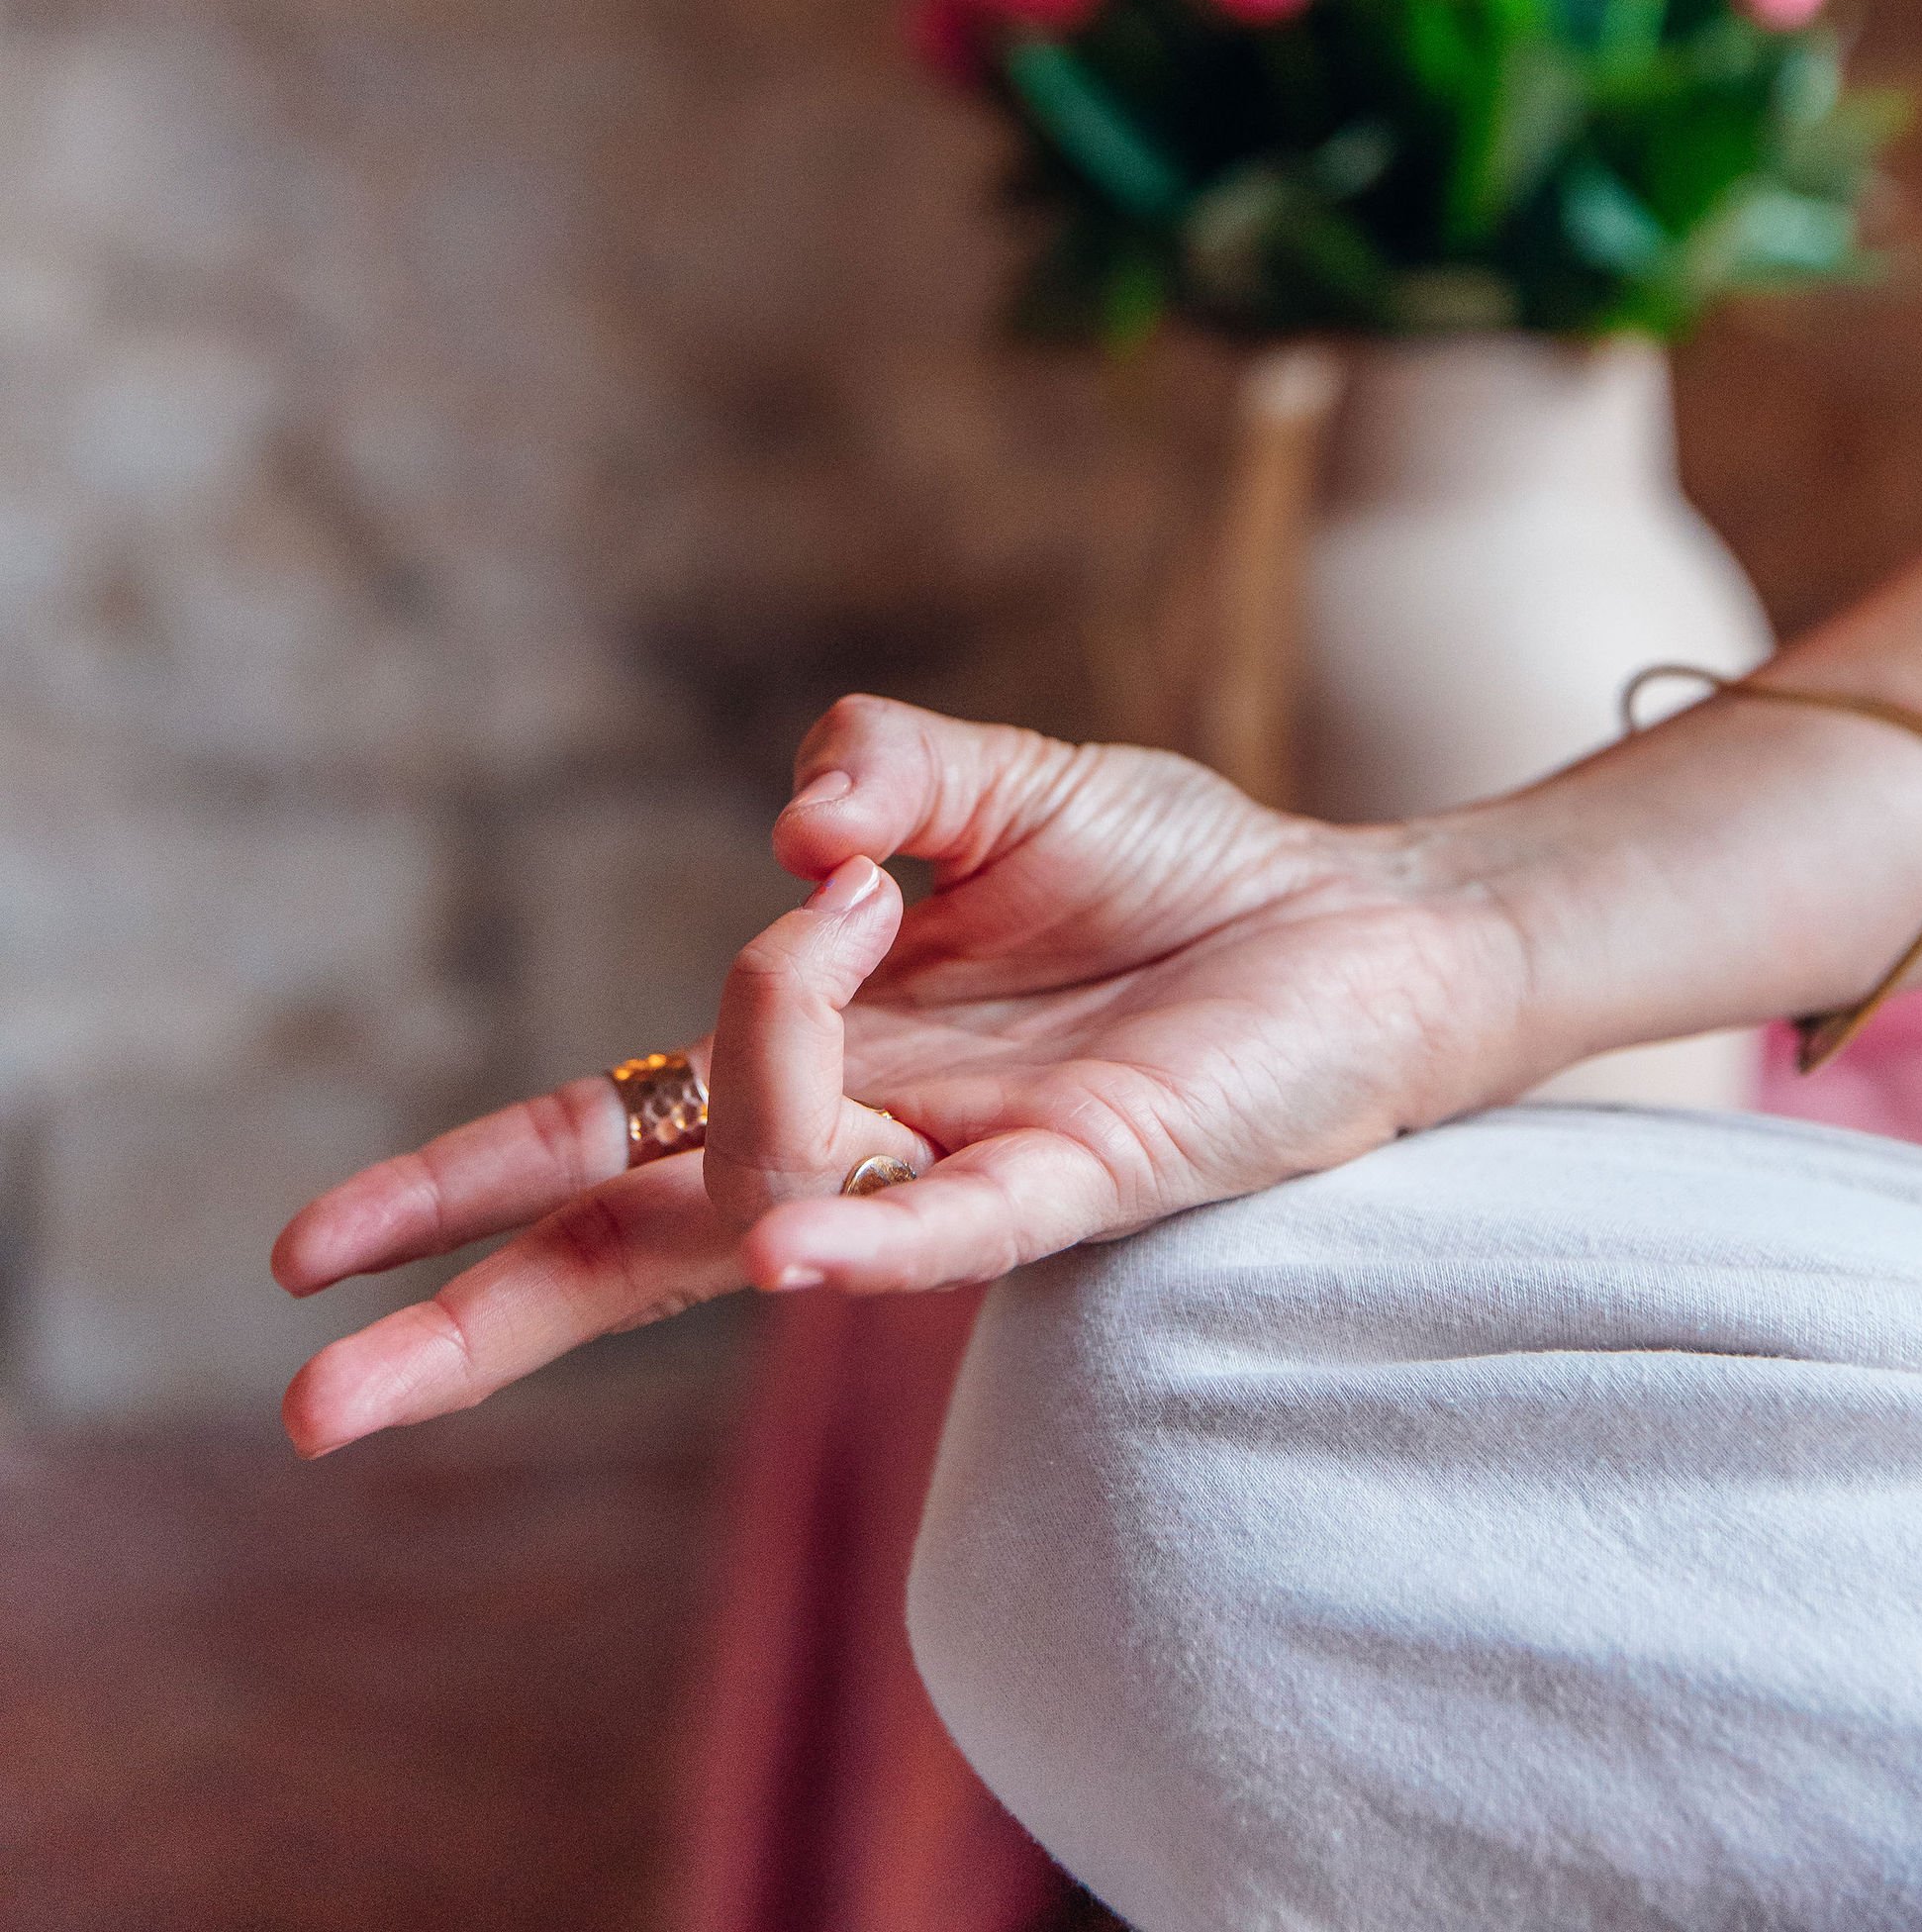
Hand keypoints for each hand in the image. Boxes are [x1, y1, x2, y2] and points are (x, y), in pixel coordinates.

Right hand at [273, 695, 1541, 1455]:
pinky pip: (956, 1236)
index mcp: (820, 1057)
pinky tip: (798, 1252)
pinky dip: (872, 1241)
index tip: (307, 1252)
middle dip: (479, 1314)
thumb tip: (797, 830)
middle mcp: (867, 1137)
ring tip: (835, 917)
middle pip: (632, 1250)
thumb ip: (884, 771)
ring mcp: (964, 1175)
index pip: (600, 1141)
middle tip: (320, 1401)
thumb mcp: (1005, 781)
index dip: (459, 1189)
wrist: (1362, 922)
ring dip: (762, 1053)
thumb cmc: (1177, 871)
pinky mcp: (1087, 1181)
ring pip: (780, 1185)